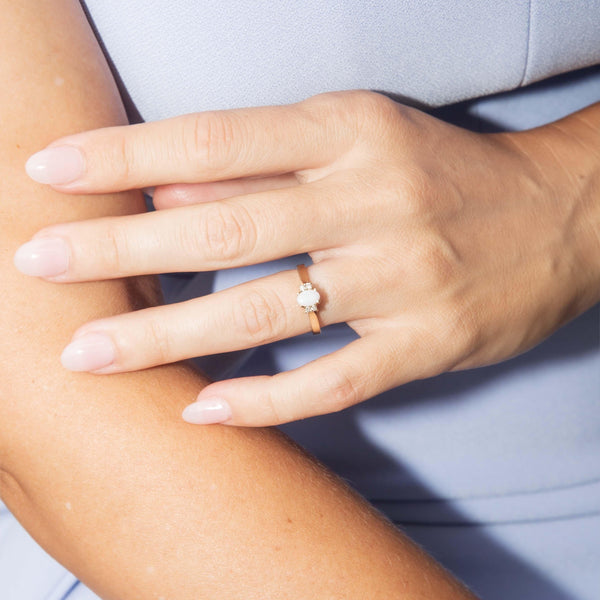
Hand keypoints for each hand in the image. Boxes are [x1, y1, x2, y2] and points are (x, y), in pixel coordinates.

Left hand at [16, 91, 599, 425]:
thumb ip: (265, 165)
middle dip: (120, 249)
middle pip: (225, 229)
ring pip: (266, 313)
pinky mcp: (428, 343)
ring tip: (90, 355)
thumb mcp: (360, 138)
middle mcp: (373, 202)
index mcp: (352, 134)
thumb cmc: (444, 172)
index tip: (50, 172)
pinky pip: (334, 381)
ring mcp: (403, 279)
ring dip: (169, 339)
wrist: (559, 217)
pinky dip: (266, 401)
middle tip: (37, 265)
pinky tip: (203, 414)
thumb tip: (167, 188)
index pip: (216, 140)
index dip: (124, 155)